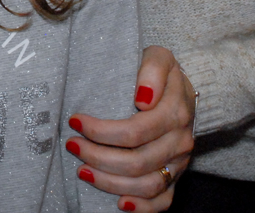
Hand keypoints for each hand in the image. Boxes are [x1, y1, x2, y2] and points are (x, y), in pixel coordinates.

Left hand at [65, 46, 195, 211]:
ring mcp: (178, 162)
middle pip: (136, 162)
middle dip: (97, 156)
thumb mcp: (160, 57)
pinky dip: (142, 207)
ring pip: (146, 185)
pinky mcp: (175, 176)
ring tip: (83, 171)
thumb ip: (152, 69)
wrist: (182, 89)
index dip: (101, 131)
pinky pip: (163, 202)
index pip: (135, 131)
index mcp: (176, 113)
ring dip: (110, 182)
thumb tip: (143, 97)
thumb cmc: (162, 73)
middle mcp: (180, 142)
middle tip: (72, 145)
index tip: (75, 121)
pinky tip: (119, 203)